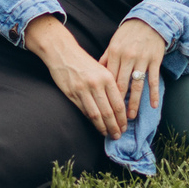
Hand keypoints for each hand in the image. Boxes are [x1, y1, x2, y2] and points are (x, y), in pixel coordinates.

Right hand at [26, 16, 126, 135]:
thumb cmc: (84, 61)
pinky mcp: (72, 94)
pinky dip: (91, 120)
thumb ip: (110, 85)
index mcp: (107, 77)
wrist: (63, 52)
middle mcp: (96, 84)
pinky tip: (96, 125)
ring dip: (103, 127)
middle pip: (108, 112)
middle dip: (115, 126)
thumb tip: (119, 106)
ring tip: (108, 134)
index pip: (118, 103)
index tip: (125, 126)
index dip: (122, 118)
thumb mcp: (101, 69)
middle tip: (118, 135)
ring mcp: (83, 90)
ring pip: (96, 115)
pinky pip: (84, 111)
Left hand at [99, 18, 170, 123]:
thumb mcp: (114, 43)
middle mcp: (127, 57)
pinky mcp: (154, 60)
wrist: (149, 20)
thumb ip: (106, 58)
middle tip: (116, 118)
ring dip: (135, 102)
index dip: (106, 94)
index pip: (109, 78)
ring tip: (131, 116)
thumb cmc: (128, 34)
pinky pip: (153, 80)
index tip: (104, 107)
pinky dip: (154, 93)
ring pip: (137, 85)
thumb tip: (96, 73)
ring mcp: (142, 59)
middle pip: (122, 84)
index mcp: (115, 53)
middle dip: (118, 103)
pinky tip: (153, 105)